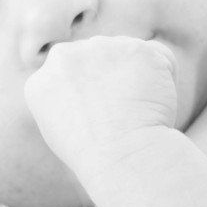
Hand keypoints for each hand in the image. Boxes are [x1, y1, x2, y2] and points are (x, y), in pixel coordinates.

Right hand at [24, 36, 179, 181]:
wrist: (125, 155)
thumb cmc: (99, 158)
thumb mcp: (63, 133)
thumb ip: (66, 101)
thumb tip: (84, 87)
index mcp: (42, 81)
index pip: (71, 75)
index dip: (95, 95)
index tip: (104, 117)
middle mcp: (65, 57)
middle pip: (98, 58)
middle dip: (114, 78)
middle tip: (124, 114)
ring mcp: (100, 48)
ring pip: (128, 54)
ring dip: (138, 76)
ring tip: (139, 111)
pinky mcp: (136, 48)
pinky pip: (159, 58)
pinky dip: (165, 77)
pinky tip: (157, 102)